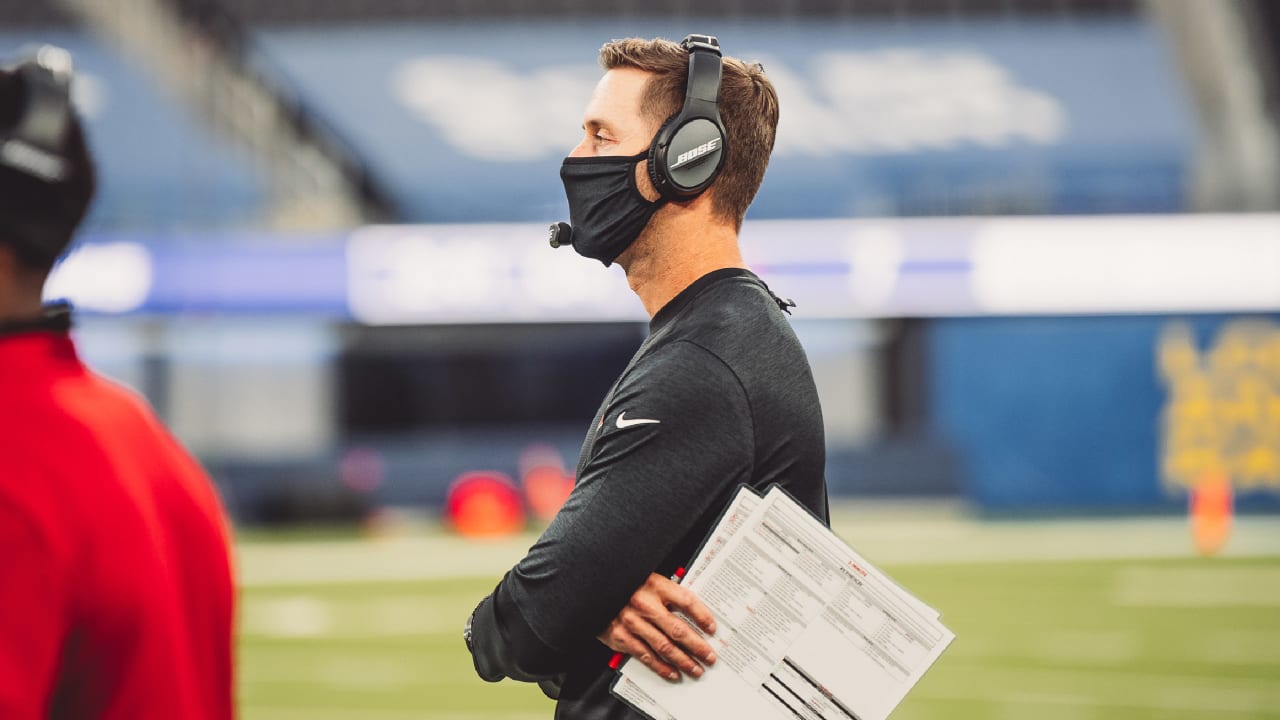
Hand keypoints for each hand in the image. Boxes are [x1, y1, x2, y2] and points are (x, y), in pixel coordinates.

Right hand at [596, 572, 717, 680]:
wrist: (591, 591)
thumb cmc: (623, 584)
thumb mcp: (646, 578)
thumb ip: (666, 591)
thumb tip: (693, 608)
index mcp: (654, 585)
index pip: (686, 601)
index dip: (703, 616)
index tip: (712, 628)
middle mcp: (643, 604)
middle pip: (678, 629)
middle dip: (698, 646)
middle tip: (710, 656)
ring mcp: (631, 622)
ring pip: (664, 647)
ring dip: (683, 661)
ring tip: (696, 668)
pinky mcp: (620, 637)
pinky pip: (645, 656)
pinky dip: (661, 667)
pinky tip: (672, 672)